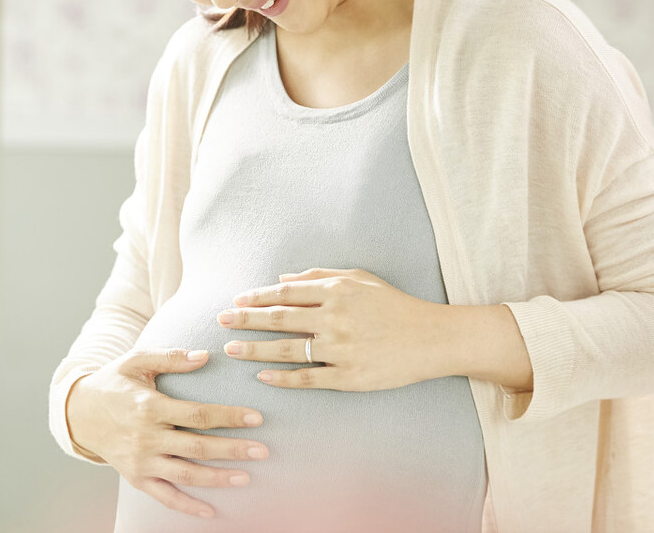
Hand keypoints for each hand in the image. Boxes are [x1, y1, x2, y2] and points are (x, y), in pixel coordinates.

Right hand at [65, 347, 268, 519]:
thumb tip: (204, 356)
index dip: (228, 416)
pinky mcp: (136, 478)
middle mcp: (145, 437)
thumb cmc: (113, 383)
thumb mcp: (136, 361)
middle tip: (263, 451)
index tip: (256, 417)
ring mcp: (140, 461)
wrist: (79, 413)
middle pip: (197, 447)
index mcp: (149, 407)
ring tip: (246, 477)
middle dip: (233, 450)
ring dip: (217, 478)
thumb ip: (170, 357)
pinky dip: (187, 507)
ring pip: (185, 474)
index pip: (197, 414)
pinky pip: (164, 497)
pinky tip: (211, 511)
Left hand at [217, 267, 450, 390]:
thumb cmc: (394, 305)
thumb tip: (281, 279)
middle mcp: (334, 318)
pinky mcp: (349, 376)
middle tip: (221, 321)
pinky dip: (282, 378)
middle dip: (245, 320)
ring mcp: (341, 349)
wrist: (432, 338)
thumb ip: (319, 275)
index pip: (284, 293)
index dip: (256, 297)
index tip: (235, 300)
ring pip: (286, 350)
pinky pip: (308, 378)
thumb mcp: (359, 278)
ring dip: (254, 350)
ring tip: (232, 350)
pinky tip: (262, 377)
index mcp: (335, 291)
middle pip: (278, 319)